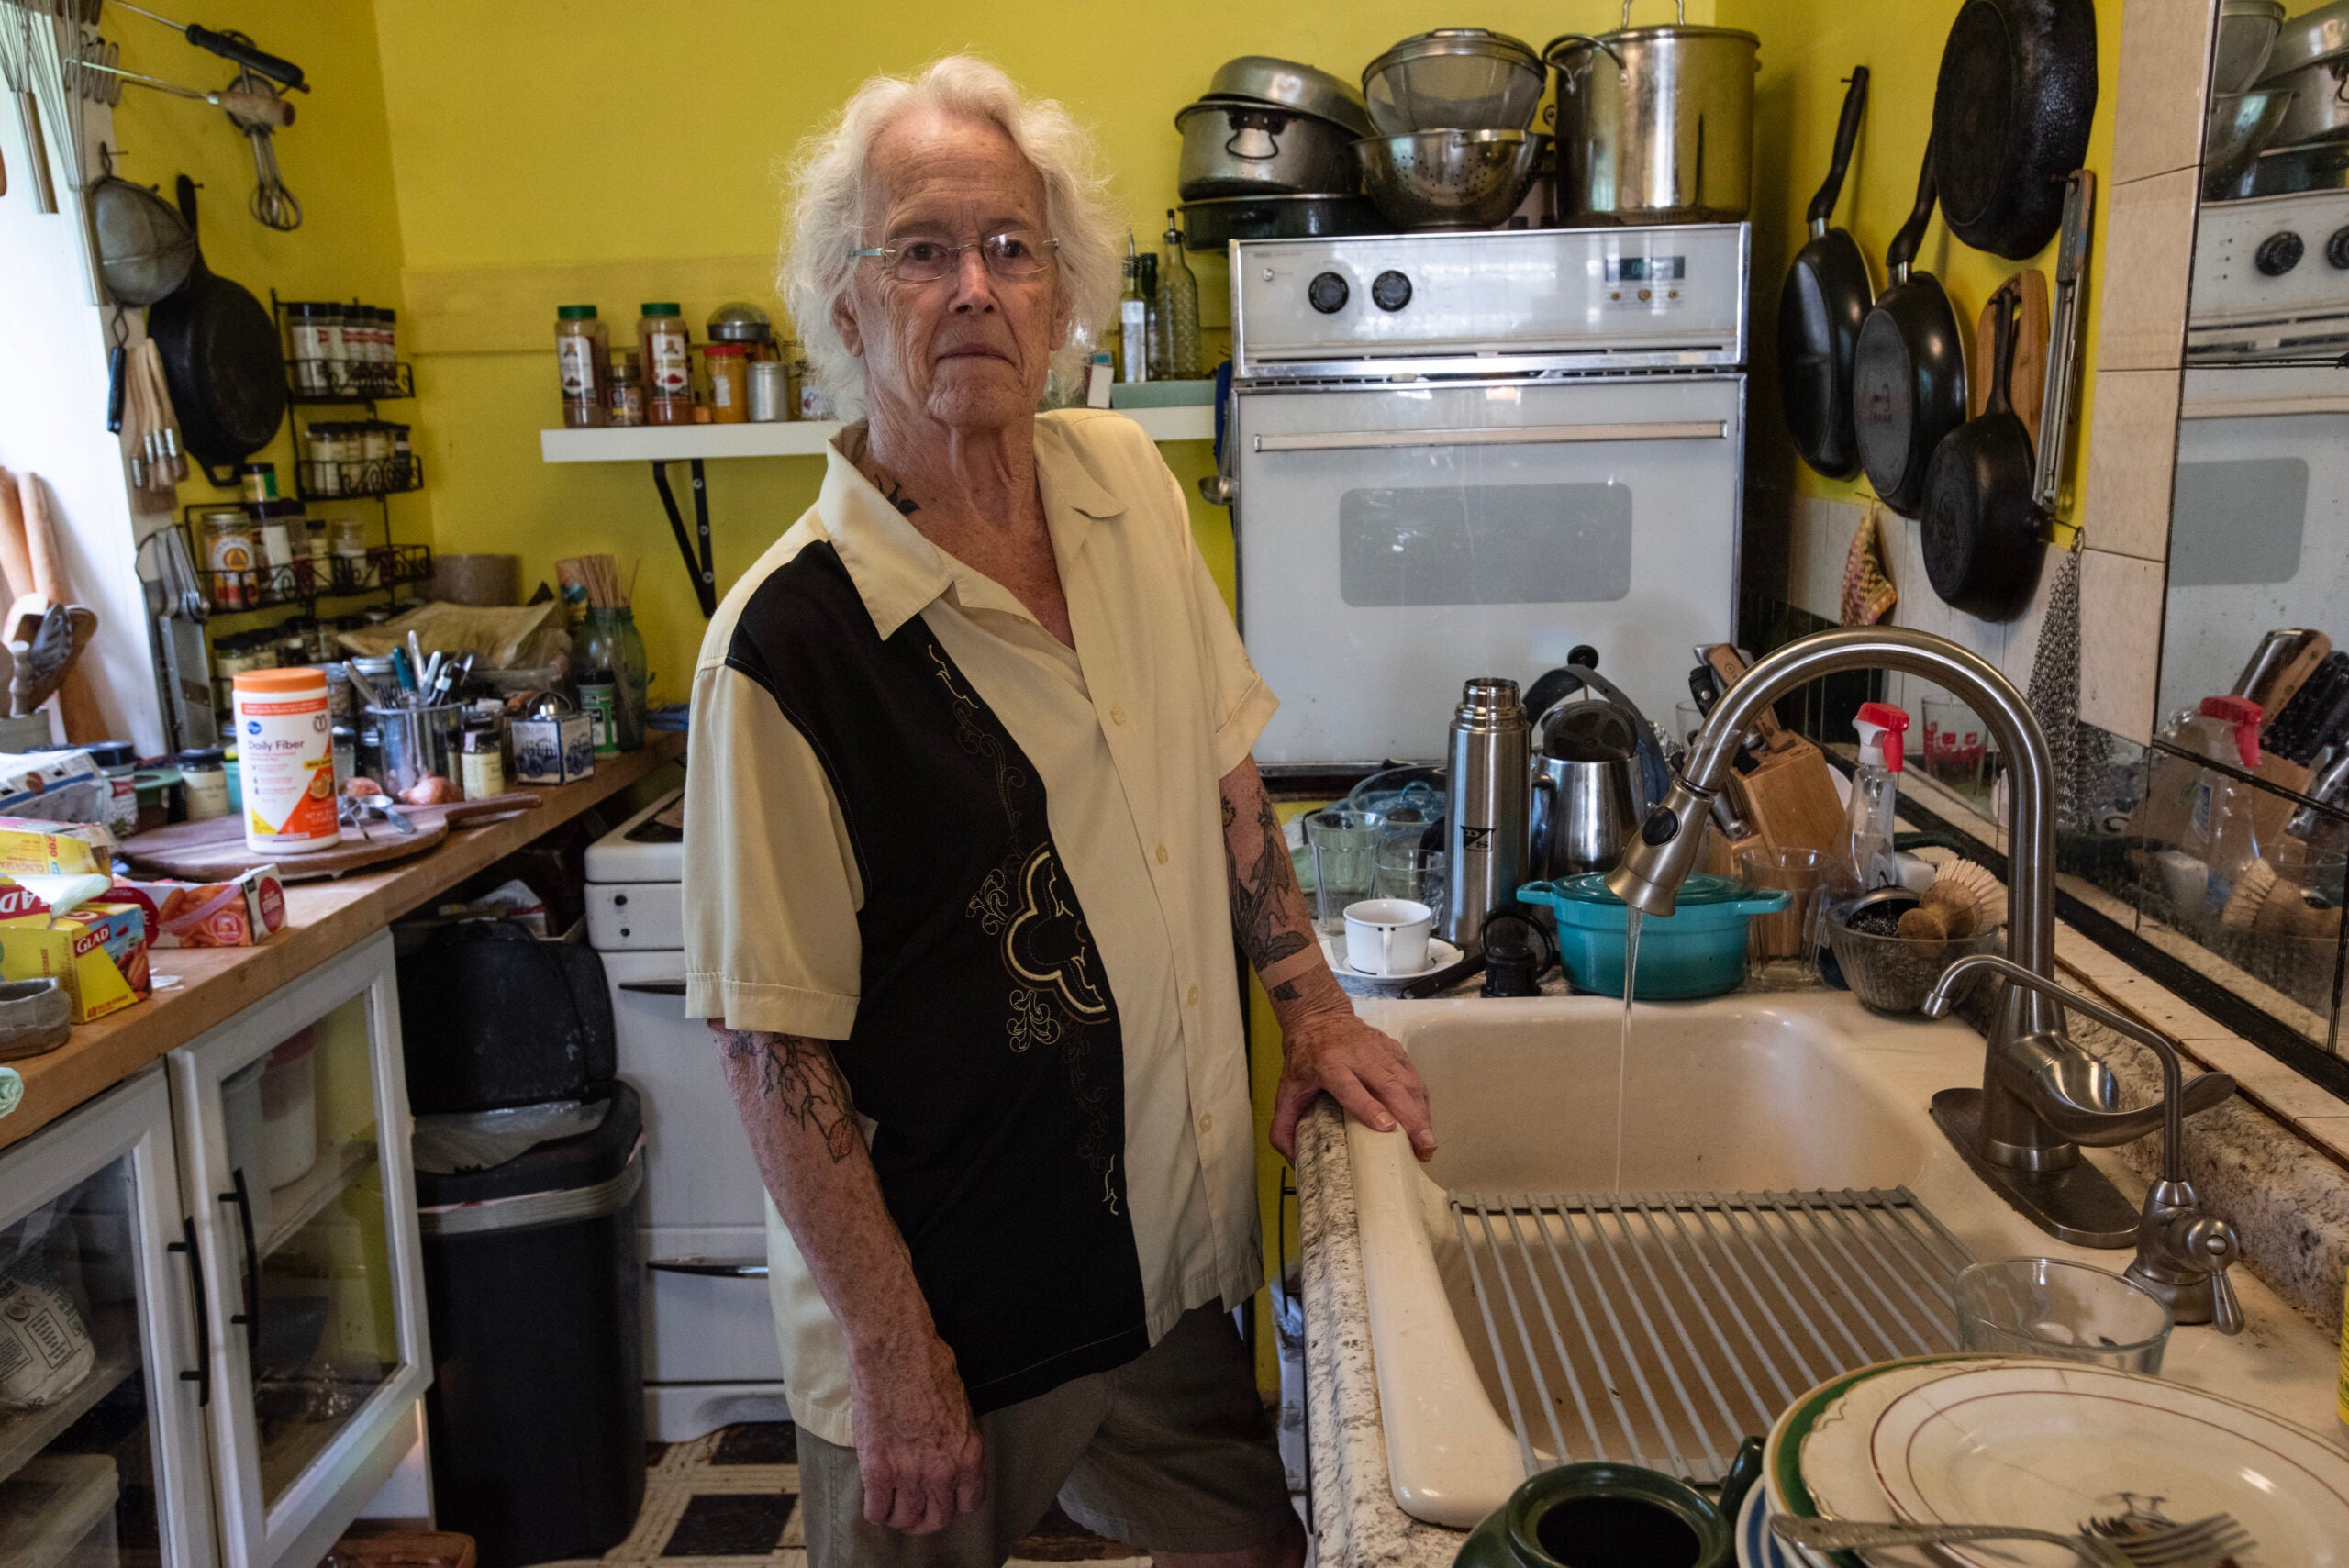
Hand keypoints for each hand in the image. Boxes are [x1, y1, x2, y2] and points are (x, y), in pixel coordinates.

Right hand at [847, 1326, 985, 1533]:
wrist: (894, 1350)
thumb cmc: (928, 1364)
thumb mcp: (960, 1404)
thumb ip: (957, 1437)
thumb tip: (948, 1447)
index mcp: (969, 1454)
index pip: (969, 1502)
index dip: (955, 1502)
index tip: (944, 1497)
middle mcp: (943, 1472)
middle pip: (938, 1518)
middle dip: (928, 1516)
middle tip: (916, 1508)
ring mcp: (909, 1474)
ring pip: (907, 1520)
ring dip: (901, 1516)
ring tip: (894, 1505)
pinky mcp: (877, 1471)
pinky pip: (877, 1511)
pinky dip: (876, 1510)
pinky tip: (876, 1498)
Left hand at [1270, 1008, 1434, 1163]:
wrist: (1319, 1017)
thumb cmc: (1304, 1057)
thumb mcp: (1286, 1090)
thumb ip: (1283, 1126)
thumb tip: (1294, 1161)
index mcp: (1329, 1066)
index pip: (1352, 1089)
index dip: (1370, 1108)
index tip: (1388, 1128)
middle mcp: (1358, 1056)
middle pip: (1389, 1087)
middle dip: (1410, 1118)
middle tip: (1423, 1147)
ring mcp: (1379, 1050)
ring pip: (1407, 1082)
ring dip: (1421, 1113)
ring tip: (1428, 1142)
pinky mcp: (1393, 1048)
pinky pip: (1413, 1075)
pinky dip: (1422, 1099)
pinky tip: (1425, 1120)